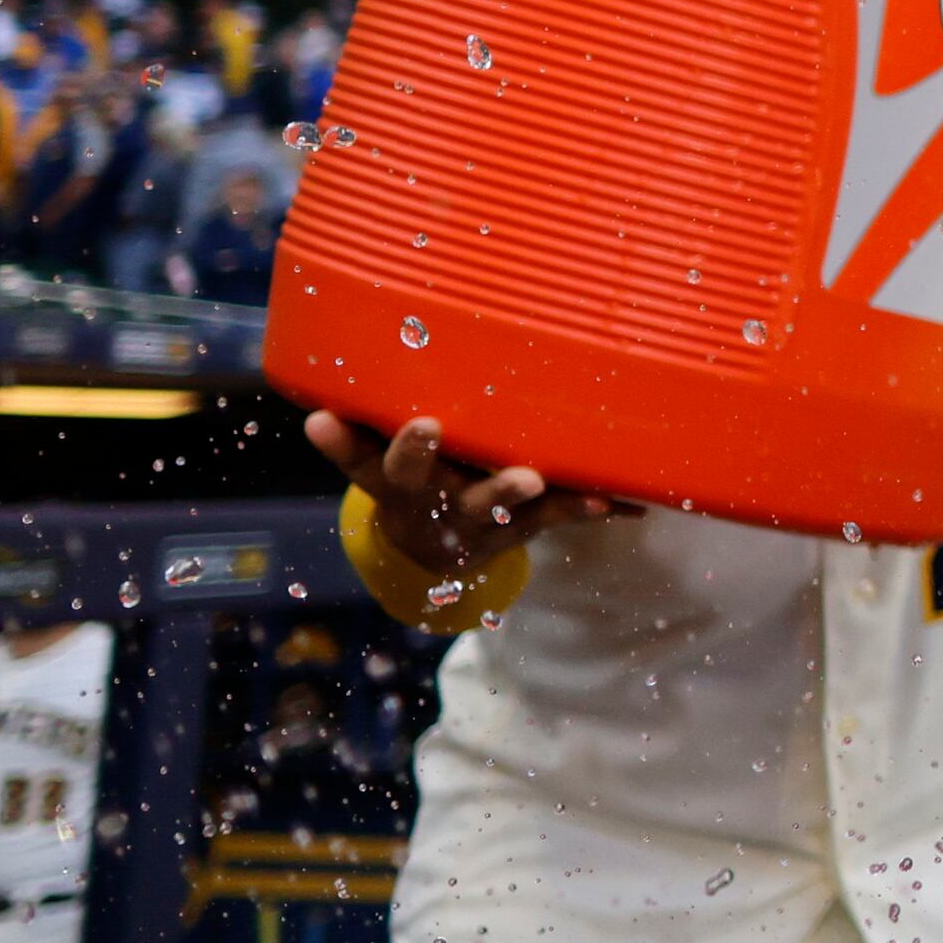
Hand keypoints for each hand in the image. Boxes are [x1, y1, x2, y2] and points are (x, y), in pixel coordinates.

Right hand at [304, 412, 628, 578]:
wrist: (436, 553)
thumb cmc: (415, 479)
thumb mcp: (383, 459)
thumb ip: (366, 425)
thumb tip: (329, 389)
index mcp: (392, 482)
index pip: (358, 459)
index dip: (339, 442)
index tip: (319, 419)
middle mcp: (432, 502)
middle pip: (426, 484)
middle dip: (427, 457)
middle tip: (432, 430)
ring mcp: (479, 519)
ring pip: (497, 507)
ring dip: (514, 492)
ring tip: (534, 478)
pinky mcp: (524, 527)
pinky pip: (558, 516)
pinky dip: (591, 507)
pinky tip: (622, 503)